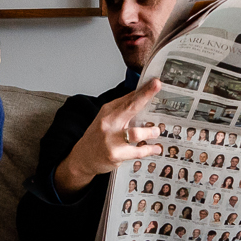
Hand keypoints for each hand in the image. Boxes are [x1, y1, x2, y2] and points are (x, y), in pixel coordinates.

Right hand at [54, 77, 164, 196]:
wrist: (83, 158)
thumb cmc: (97, 137)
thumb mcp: (106, 120)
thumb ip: (123, 110)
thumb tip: (141, 97)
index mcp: (108, 111)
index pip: (128, 98)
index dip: (144, 90)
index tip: (155, 82)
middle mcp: (108, 123)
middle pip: (130, 107)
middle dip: (145, 96)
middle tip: (158, 87)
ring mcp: (111, 139)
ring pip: (135, 133)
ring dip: (149, 131)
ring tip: (156, 131)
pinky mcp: (115, 154)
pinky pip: (136, 151)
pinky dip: (149, 149)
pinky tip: (156, 149)